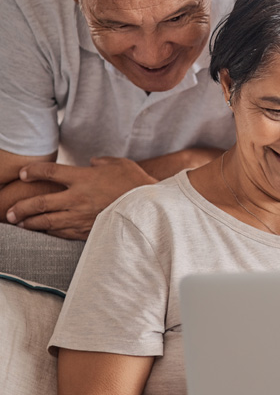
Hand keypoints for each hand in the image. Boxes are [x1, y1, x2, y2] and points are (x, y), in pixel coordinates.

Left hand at [5, 157, 155, 238]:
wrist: (150, 206)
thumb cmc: (136, 182)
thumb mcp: (119, 163)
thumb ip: (102, 161)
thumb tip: (93, 162)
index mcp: (83, 178)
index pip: (49, 172)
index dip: (33, 172)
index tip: (24, 173)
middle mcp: (78, 197)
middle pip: (41, 202)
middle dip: (22, 207)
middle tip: (10, 212)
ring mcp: (81, 216)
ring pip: (48, 221)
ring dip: (31, 223)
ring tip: (21, 224)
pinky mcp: (88, 229)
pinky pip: (63, 233)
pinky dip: (51, 232)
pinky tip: (45, 232)